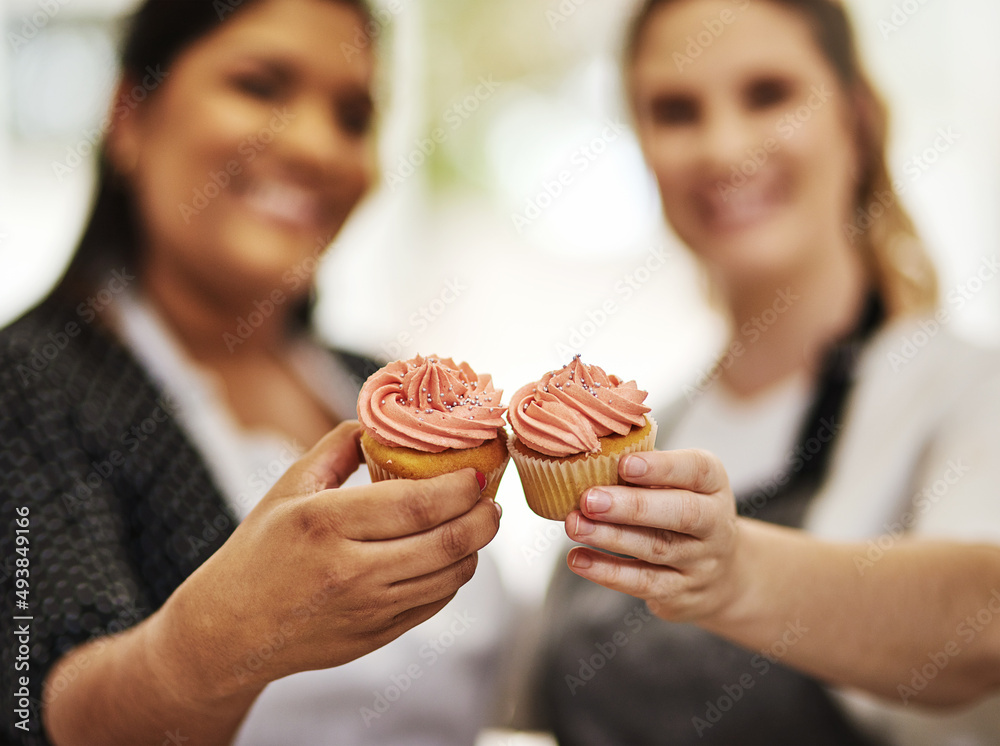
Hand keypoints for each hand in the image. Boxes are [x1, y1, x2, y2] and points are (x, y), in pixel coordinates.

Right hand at [151, 421, 500, 704]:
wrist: (229, 630)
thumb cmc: (259, 550)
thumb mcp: (289, 488)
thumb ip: (338, 448)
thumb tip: (381, 420)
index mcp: (325, 524)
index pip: (417, 504)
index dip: (461, 487)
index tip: (478, 473)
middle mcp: (350, 570)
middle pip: (447, 542)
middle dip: (485, 517)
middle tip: (492, 500)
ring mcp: (366, 609)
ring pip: (450, 576)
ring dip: (475, 547)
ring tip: (478, 524)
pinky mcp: (376, 636)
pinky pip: (434, 602)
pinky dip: (453, 575)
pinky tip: (450, 555)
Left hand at [564, 449, 742, 623]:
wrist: (722, 576)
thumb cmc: (683, 511)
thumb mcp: (679, 483)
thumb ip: (645, 467)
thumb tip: (593, 454)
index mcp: (712, 484)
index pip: (697, 470)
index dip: (662, 467)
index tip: (624, 464)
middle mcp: (715, 524)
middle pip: (682, 513)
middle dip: (632, 506)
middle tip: (590, 499)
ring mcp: (700, 562)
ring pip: (657, 549)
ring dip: (610, 537)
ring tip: (575, 525)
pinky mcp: (680, 592)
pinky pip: (642, 582)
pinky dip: (607, 571)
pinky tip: (578, 558)